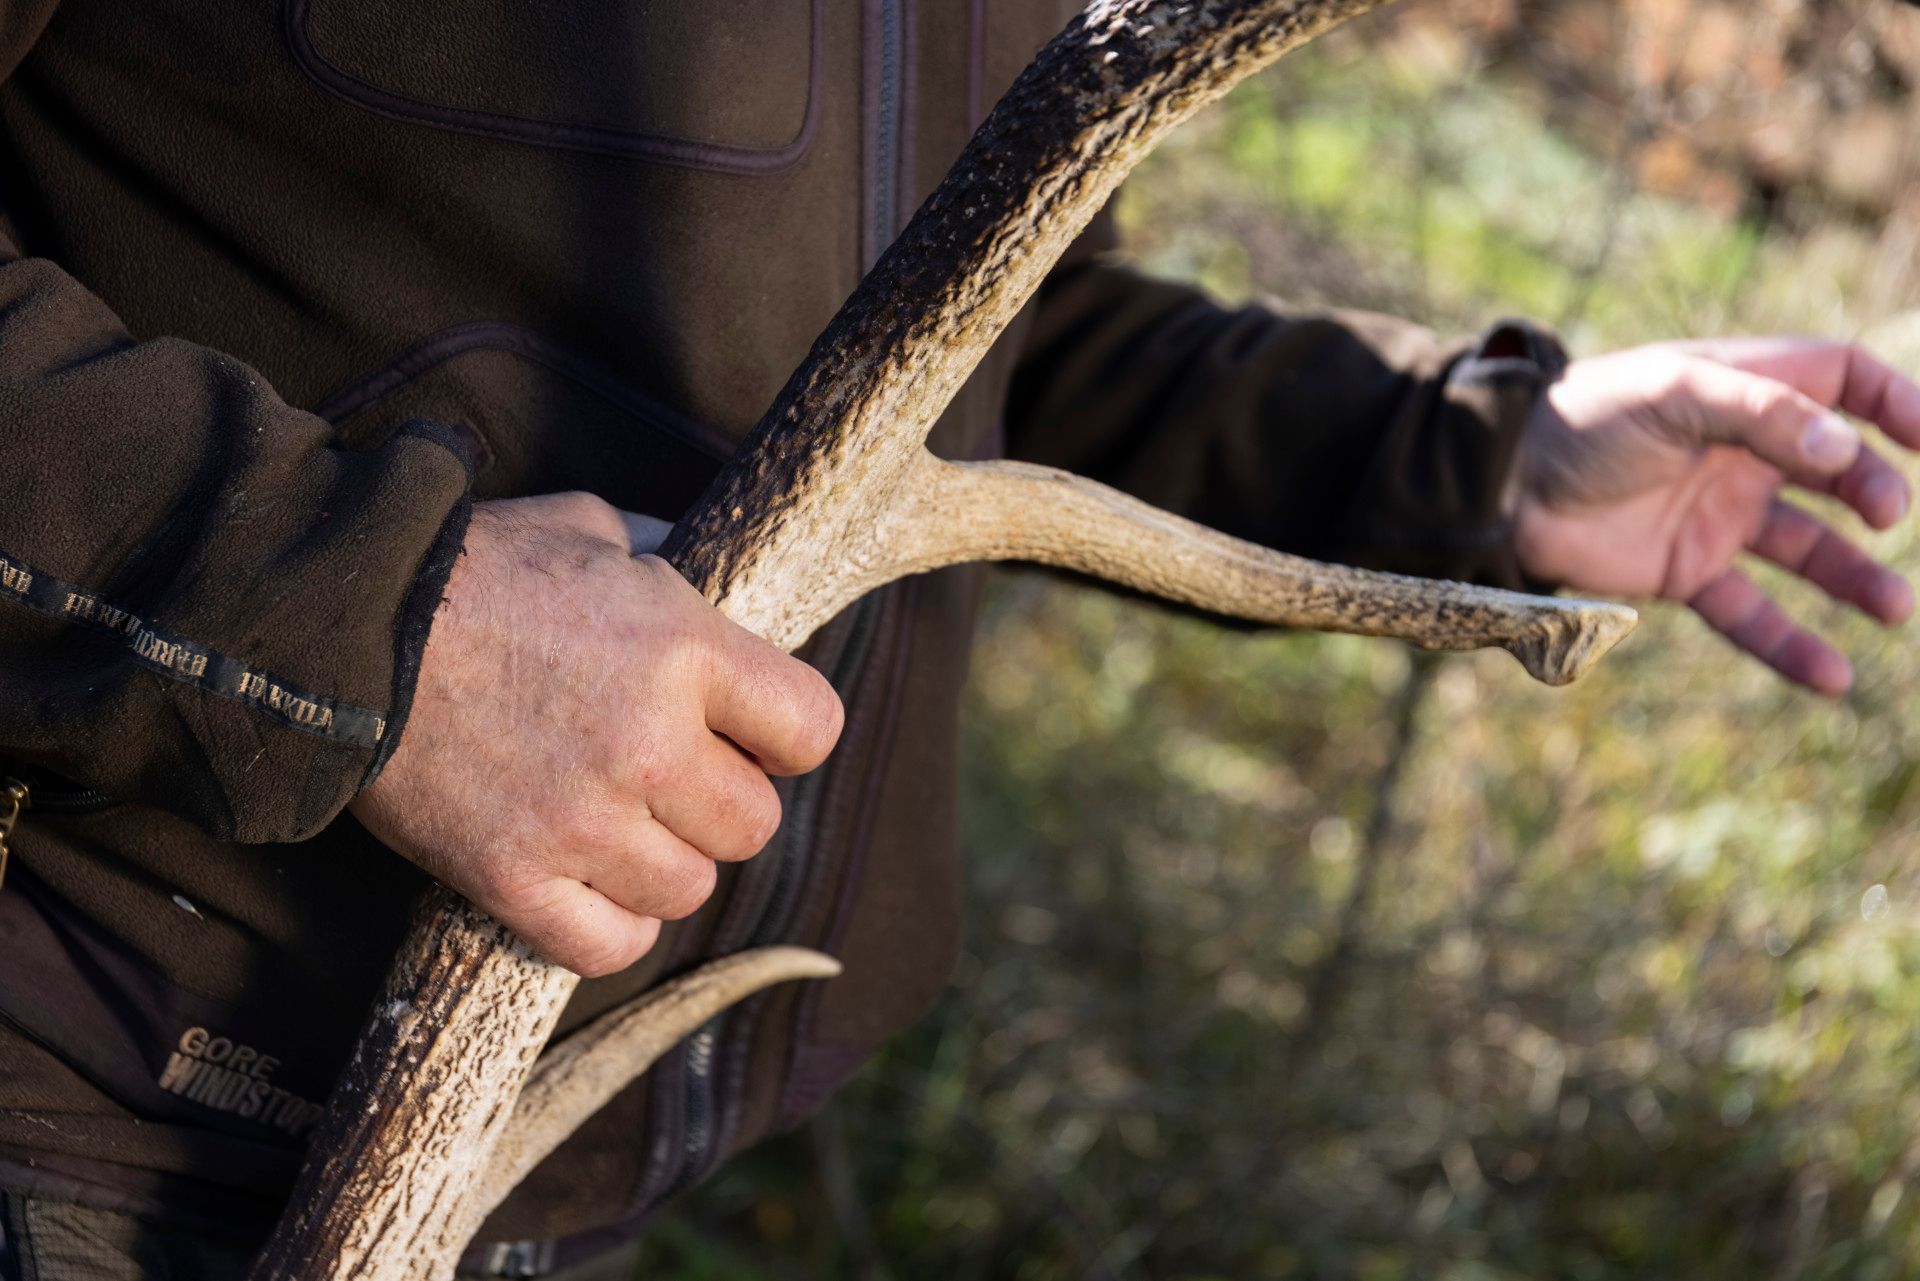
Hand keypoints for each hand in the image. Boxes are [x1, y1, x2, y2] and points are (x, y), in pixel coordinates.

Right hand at [350, 492, 843, 975]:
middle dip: (720, 801)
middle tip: (670, 776)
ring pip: (688, 889)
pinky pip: (609, 946)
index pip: (812, 728)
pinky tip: (590, 885)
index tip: (749, 732)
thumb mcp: (590, 530)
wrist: (338, 628)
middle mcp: (648, 744)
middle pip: (753, 824)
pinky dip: (610, 927)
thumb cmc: (472, 569)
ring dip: (664, 863)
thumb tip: (712, 586)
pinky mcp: (512, 879)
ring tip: (620, 824)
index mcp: (683, 650)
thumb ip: (665, 567)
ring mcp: (581, 821)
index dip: (786, 735)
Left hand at [1512, 339, 1919, 694]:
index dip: (1896, 402)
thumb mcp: (1671, 394)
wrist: (1500, 487)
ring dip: (1855, 578)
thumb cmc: (1583, 421)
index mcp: (1743, 391)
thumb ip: (1759, 413)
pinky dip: (1791, 645)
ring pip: (1810, 551)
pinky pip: (1752, 614)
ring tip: (1893, 609)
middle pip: (1839, 468)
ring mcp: (1718, 516)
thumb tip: (1844, 446)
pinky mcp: (1687, 572)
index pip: (1845, 381)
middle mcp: (1743, 453)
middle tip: (1887, 515)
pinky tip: (1835, 677)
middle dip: (1874, 489)